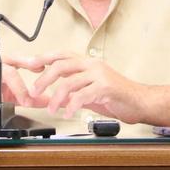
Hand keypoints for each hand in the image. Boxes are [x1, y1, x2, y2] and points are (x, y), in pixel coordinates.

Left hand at [24, 52, 146, 122]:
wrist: (140, 102)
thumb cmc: (116, 97)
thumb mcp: (91, 91)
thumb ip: (74, 91)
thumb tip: (55, 97)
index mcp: (88, 63)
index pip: (61, 55)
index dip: (44, 58)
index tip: (29, 64)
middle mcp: (93, 65)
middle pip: (61, 65)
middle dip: (44, 78)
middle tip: (34, 90)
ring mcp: (100, 75)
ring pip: (69, 81)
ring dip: (56, 97)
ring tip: (52, 109)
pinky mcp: (106, 87)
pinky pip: (82, 96)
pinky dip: (72, 105)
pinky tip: (68, 113)